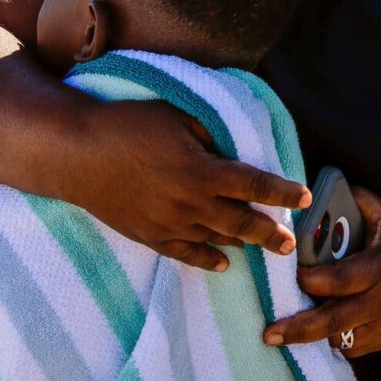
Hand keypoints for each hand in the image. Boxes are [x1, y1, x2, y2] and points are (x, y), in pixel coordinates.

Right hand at [68, 99, 310, 272]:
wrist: (75, 154)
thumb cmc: (126, 125)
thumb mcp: (175, 116)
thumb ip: (208, 134)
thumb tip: (231, 147)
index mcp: (201, 170)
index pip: (254, 184)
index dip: (283, 191)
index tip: (304, 195)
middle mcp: (190, 203)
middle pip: (242, 223)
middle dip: (271, 233)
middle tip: (290, 244)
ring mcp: (169, 224)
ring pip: (217, 240)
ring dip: (242, 244)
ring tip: (263, 247)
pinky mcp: (149, 236)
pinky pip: (186, 254)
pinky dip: (208, 260)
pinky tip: (223, 264)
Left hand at [263, 187, 380, 356]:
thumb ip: (363, 202)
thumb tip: (334, 186)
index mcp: (378, 269)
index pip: (339, 279)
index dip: (311, 279)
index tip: (290, 274)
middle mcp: (378, 301)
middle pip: (333, 320)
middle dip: (298, 328)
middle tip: (269, 333)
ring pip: (339, 339)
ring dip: (311, 337)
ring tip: (283, 335)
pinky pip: (351, 348)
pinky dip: (333, 343)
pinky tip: (315, 337)